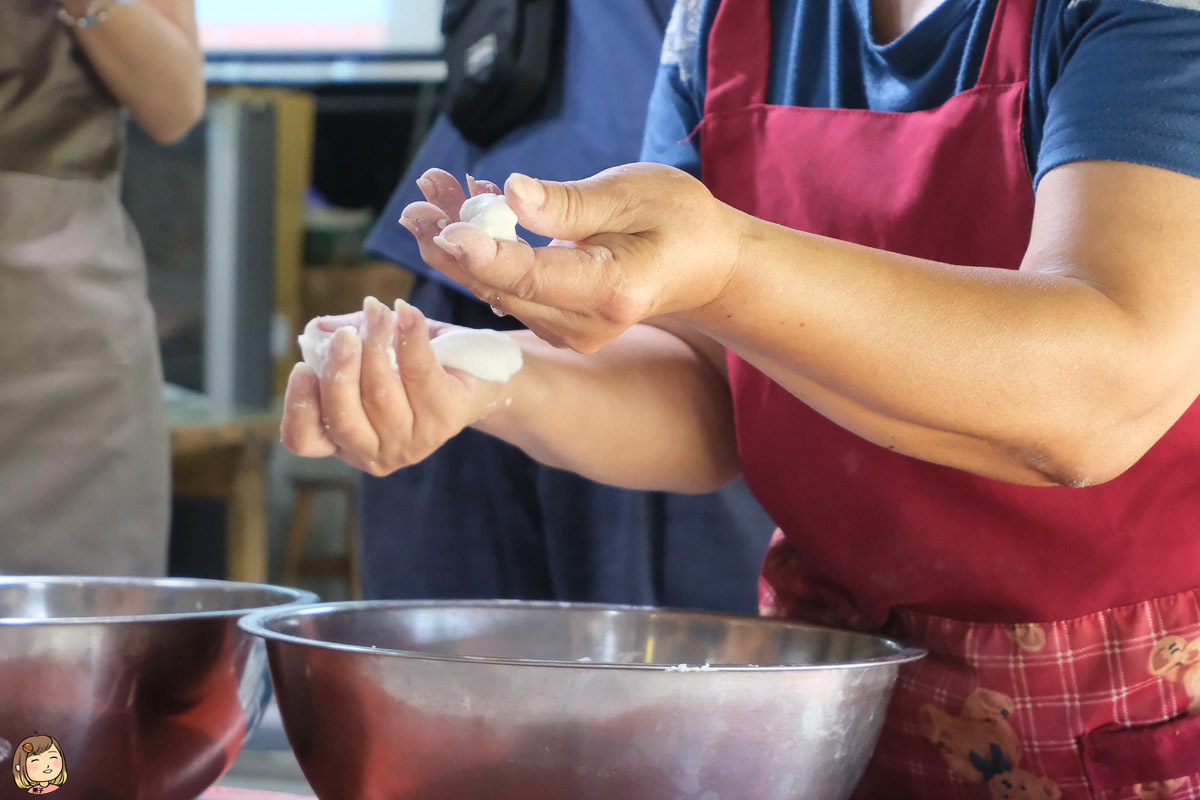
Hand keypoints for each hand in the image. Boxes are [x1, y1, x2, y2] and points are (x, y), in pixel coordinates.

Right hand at [279, 297, 515, 475]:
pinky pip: (419, 373)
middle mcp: (377, 452)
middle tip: (345, 334)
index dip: (298, 406)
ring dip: (375, 343)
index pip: (304, 440)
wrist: (480, 376)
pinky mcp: (444, 421)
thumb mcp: (376, 352)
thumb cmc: (417, 365)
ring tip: (377, 311)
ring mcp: (412, 442)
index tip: (301, 368)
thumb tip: (318, 328)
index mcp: (347, 441)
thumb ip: (345, 341)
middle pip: (341, 417)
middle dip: (339, 369)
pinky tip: (405, 312)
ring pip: (379, 394)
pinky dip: (409, 336)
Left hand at [399, 163, 741, 352]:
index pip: (535, 277)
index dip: (486, 254)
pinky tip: (459, 212)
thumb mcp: (635, 193)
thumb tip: (511, 194)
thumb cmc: (678, 220)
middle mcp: (586, 325)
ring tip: (429, 195)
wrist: (704, 266)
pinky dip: (482, 253)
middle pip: (504, 287)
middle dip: (454, 242)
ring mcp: (570, 333)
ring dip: (459, 244)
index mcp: (612, 290)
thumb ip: (571, 202)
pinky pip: (509, 289)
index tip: (445, 228)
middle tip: (418, 201)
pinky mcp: (557, 326)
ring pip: (497, 289)